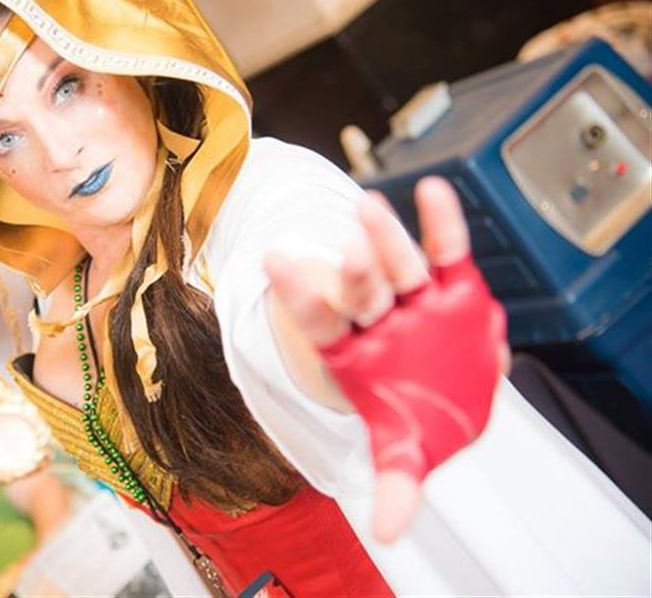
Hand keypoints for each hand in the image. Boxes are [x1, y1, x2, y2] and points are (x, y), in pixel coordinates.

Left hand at [265, 177, 507, 542]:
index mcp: (354, 355)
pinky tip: (434, 190)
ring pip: (395, 266)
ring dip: (386, 240)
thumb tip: (390, 534)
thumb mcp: (405, 451)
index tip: (275, 259)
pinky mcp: (449, 285)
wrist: (436, 384)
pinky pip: (445, 251)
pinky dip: (441, 223)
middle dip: (351, 268)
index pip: (320, 321)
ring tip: (370, 207)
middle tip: (341, 245)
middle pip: (358, 290)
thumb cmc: (409, 411)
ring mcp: (410, 298)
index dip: (299, 292)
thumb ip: (397, 484)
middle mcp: (377, 320)